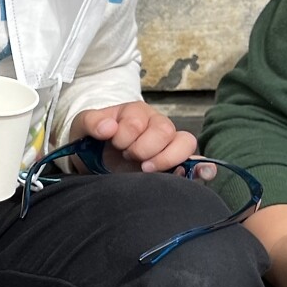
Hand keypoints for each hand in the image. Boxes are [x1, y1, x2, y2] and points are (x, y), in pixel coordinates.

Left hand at [71, 102, 197, 172]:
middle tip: (129, 158)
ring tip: (146, 169)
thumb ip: (91, 122)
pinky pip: (198, 163)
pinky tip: (203, 173)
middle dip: (144, 148)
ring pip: (184, 144)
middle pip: (164, 130)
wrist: (94, 161)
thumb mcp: (83, 127)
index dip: (126, 135)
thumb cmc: (93, 141)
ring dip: (166, 158)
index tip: (115, 144)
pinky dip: (203, 167)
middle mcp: (157, 125)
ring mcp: (169, 144)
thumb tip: (107, 127)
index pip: (139, 121)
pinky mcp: (176, 164)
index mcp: (136, 112)